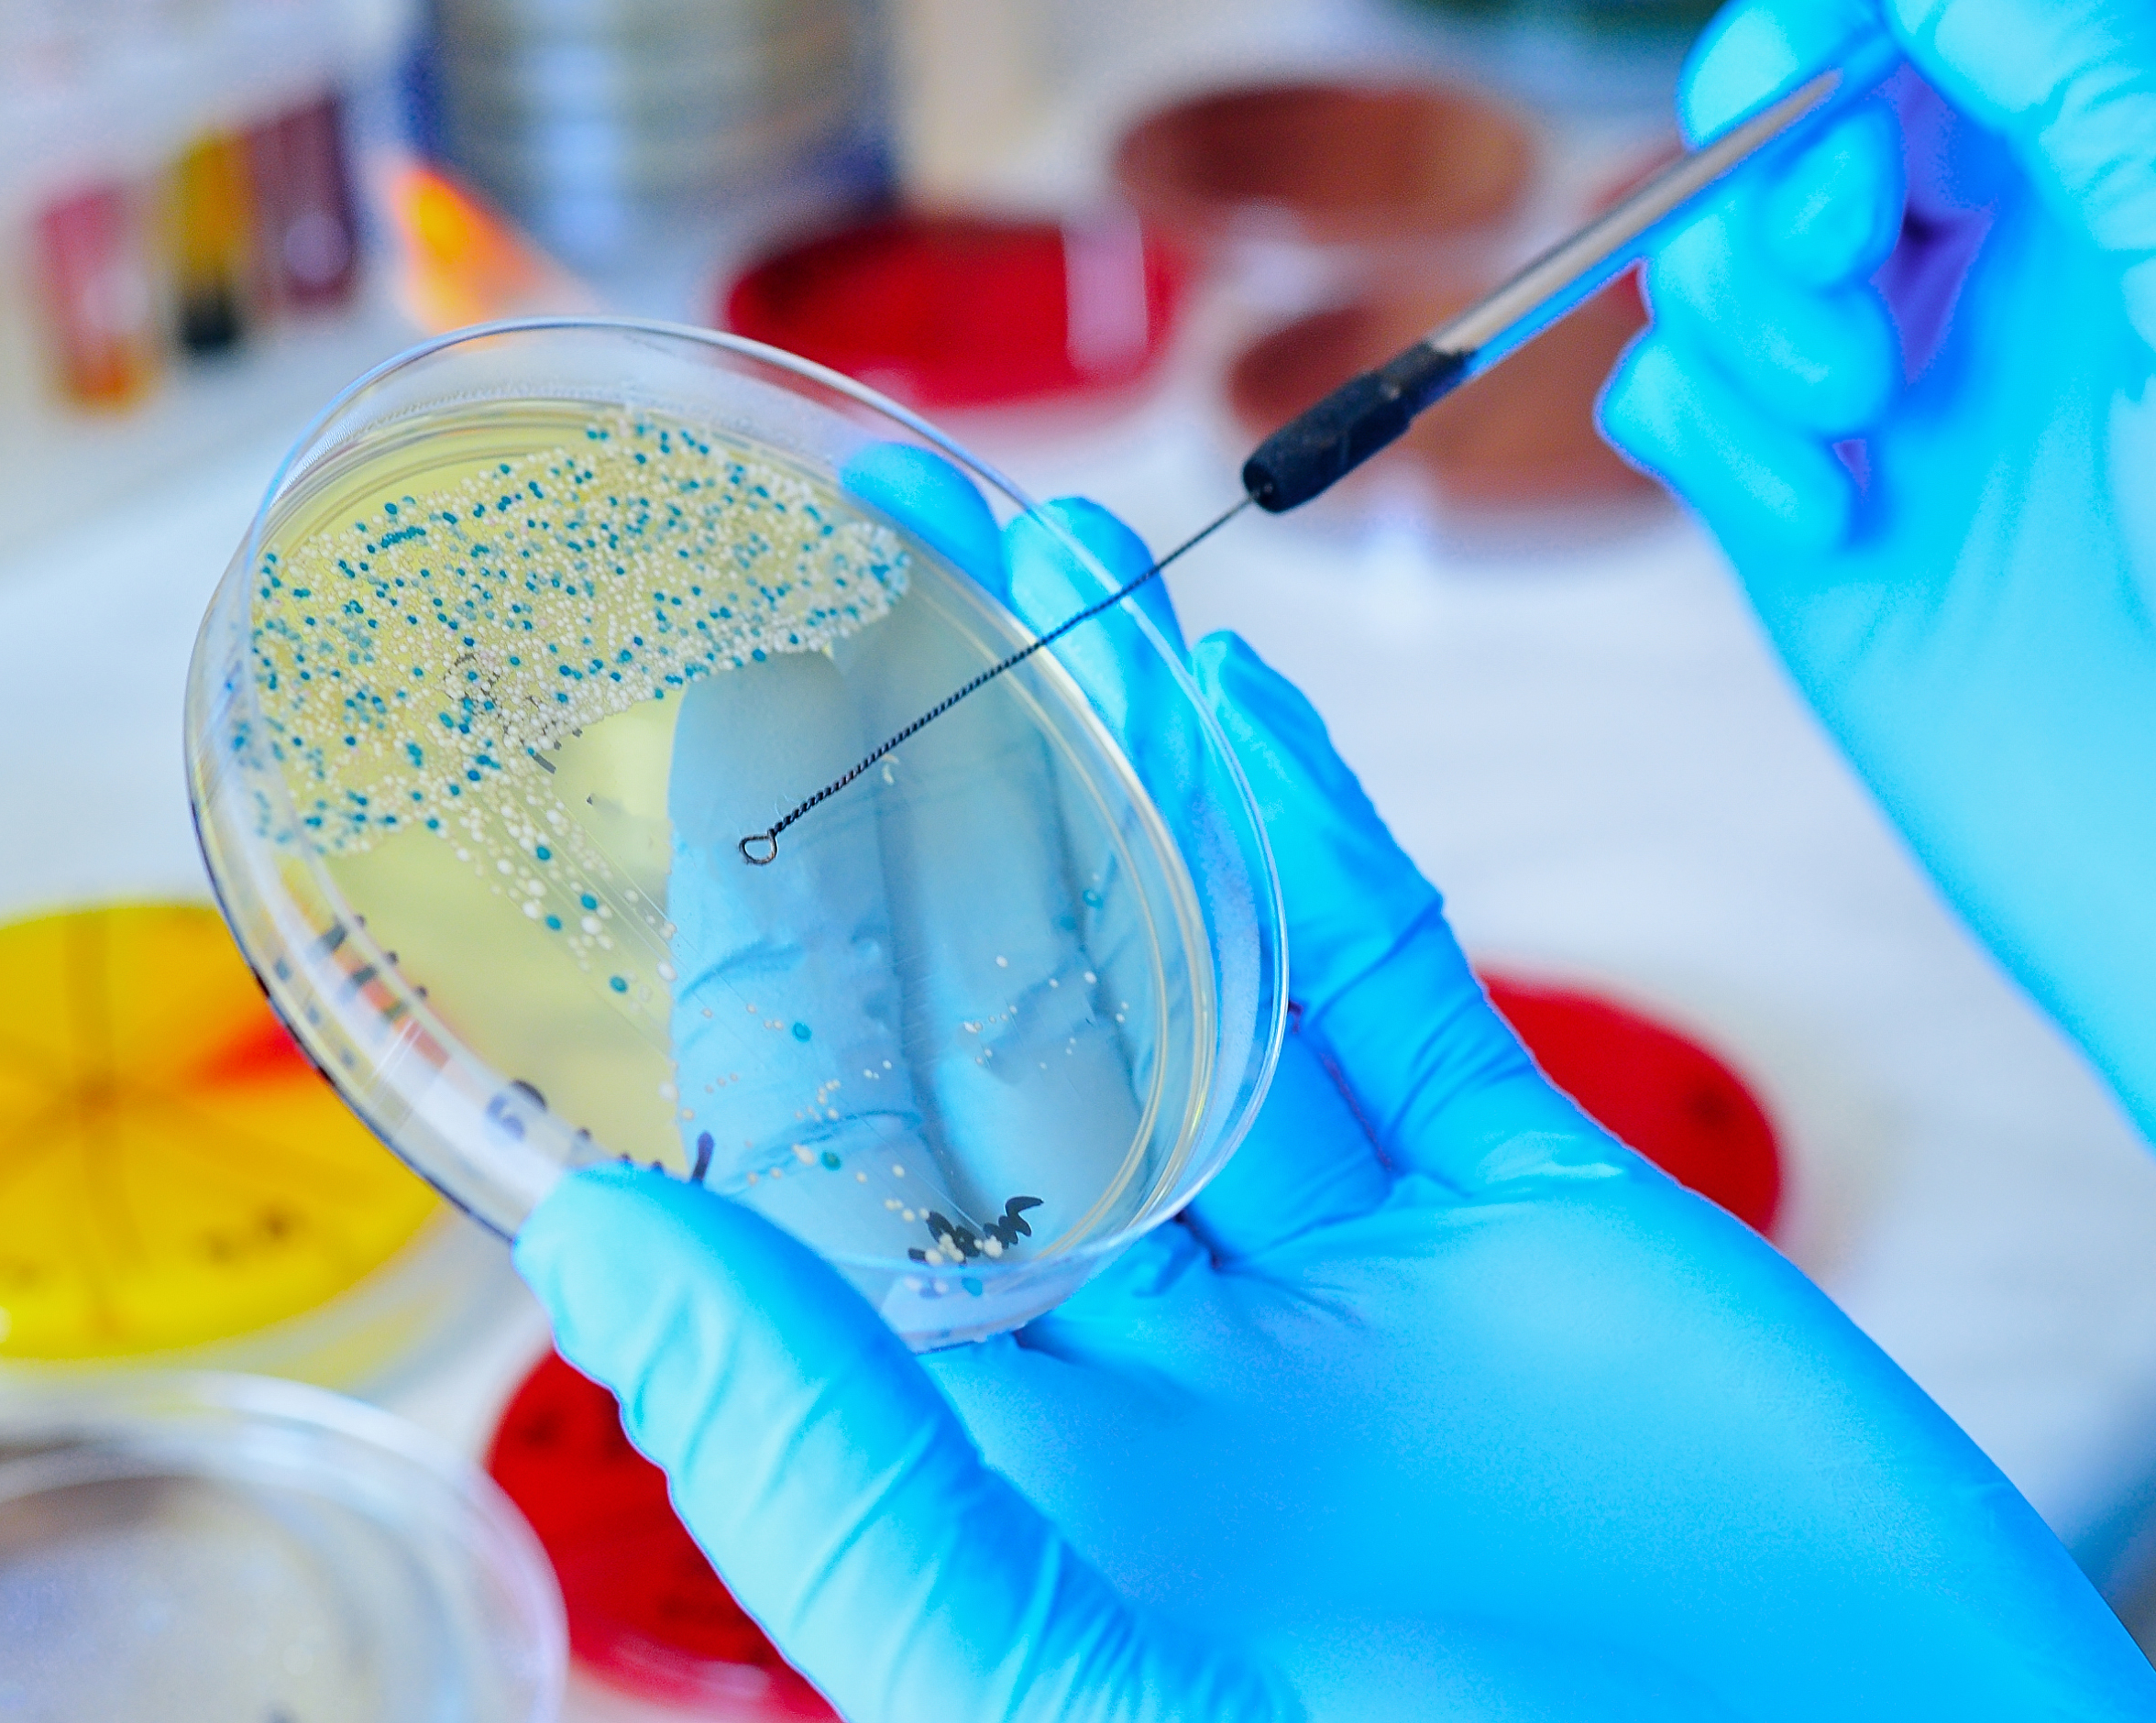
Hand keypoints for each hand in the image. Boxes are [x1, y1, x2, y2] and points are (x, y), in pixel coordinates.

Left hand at [517, 490, 2155, 1719]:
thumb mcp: (1092, 1703)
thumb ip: (848, 1489)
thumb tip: (606, 1246)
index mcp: (1020, 1476)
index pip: (839, 1181)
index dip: (768, 972)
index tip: (705, 765)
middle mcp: (1166, 1358)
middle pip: (1010, 1032)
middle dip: (938, 805)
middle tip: (862, 568)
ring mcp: (1359, 1277)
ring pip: (1200, 972)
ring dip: (1121, 766)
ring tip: (1034, 548)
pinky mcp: (1550, 1217)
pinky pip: (1406, 994)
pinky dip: (1322, 839)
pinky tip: (1224, 690)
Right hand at [1598, 0, 2155, 1166]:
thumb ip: (2069, 58)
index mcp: (2148, 162)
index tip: (1875, 28)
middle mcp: (2018, 251)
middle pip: (1822, 83)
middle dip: (1786, 132)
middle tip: (1846, 224)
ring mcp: (1900, 379)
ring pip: (1723, 234)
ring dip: (1743, 297)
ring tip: (1844, 411)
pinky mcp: (1797, 505)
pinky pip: (1672, 400)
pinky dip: (1707, 439)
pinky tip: (1810, 511)